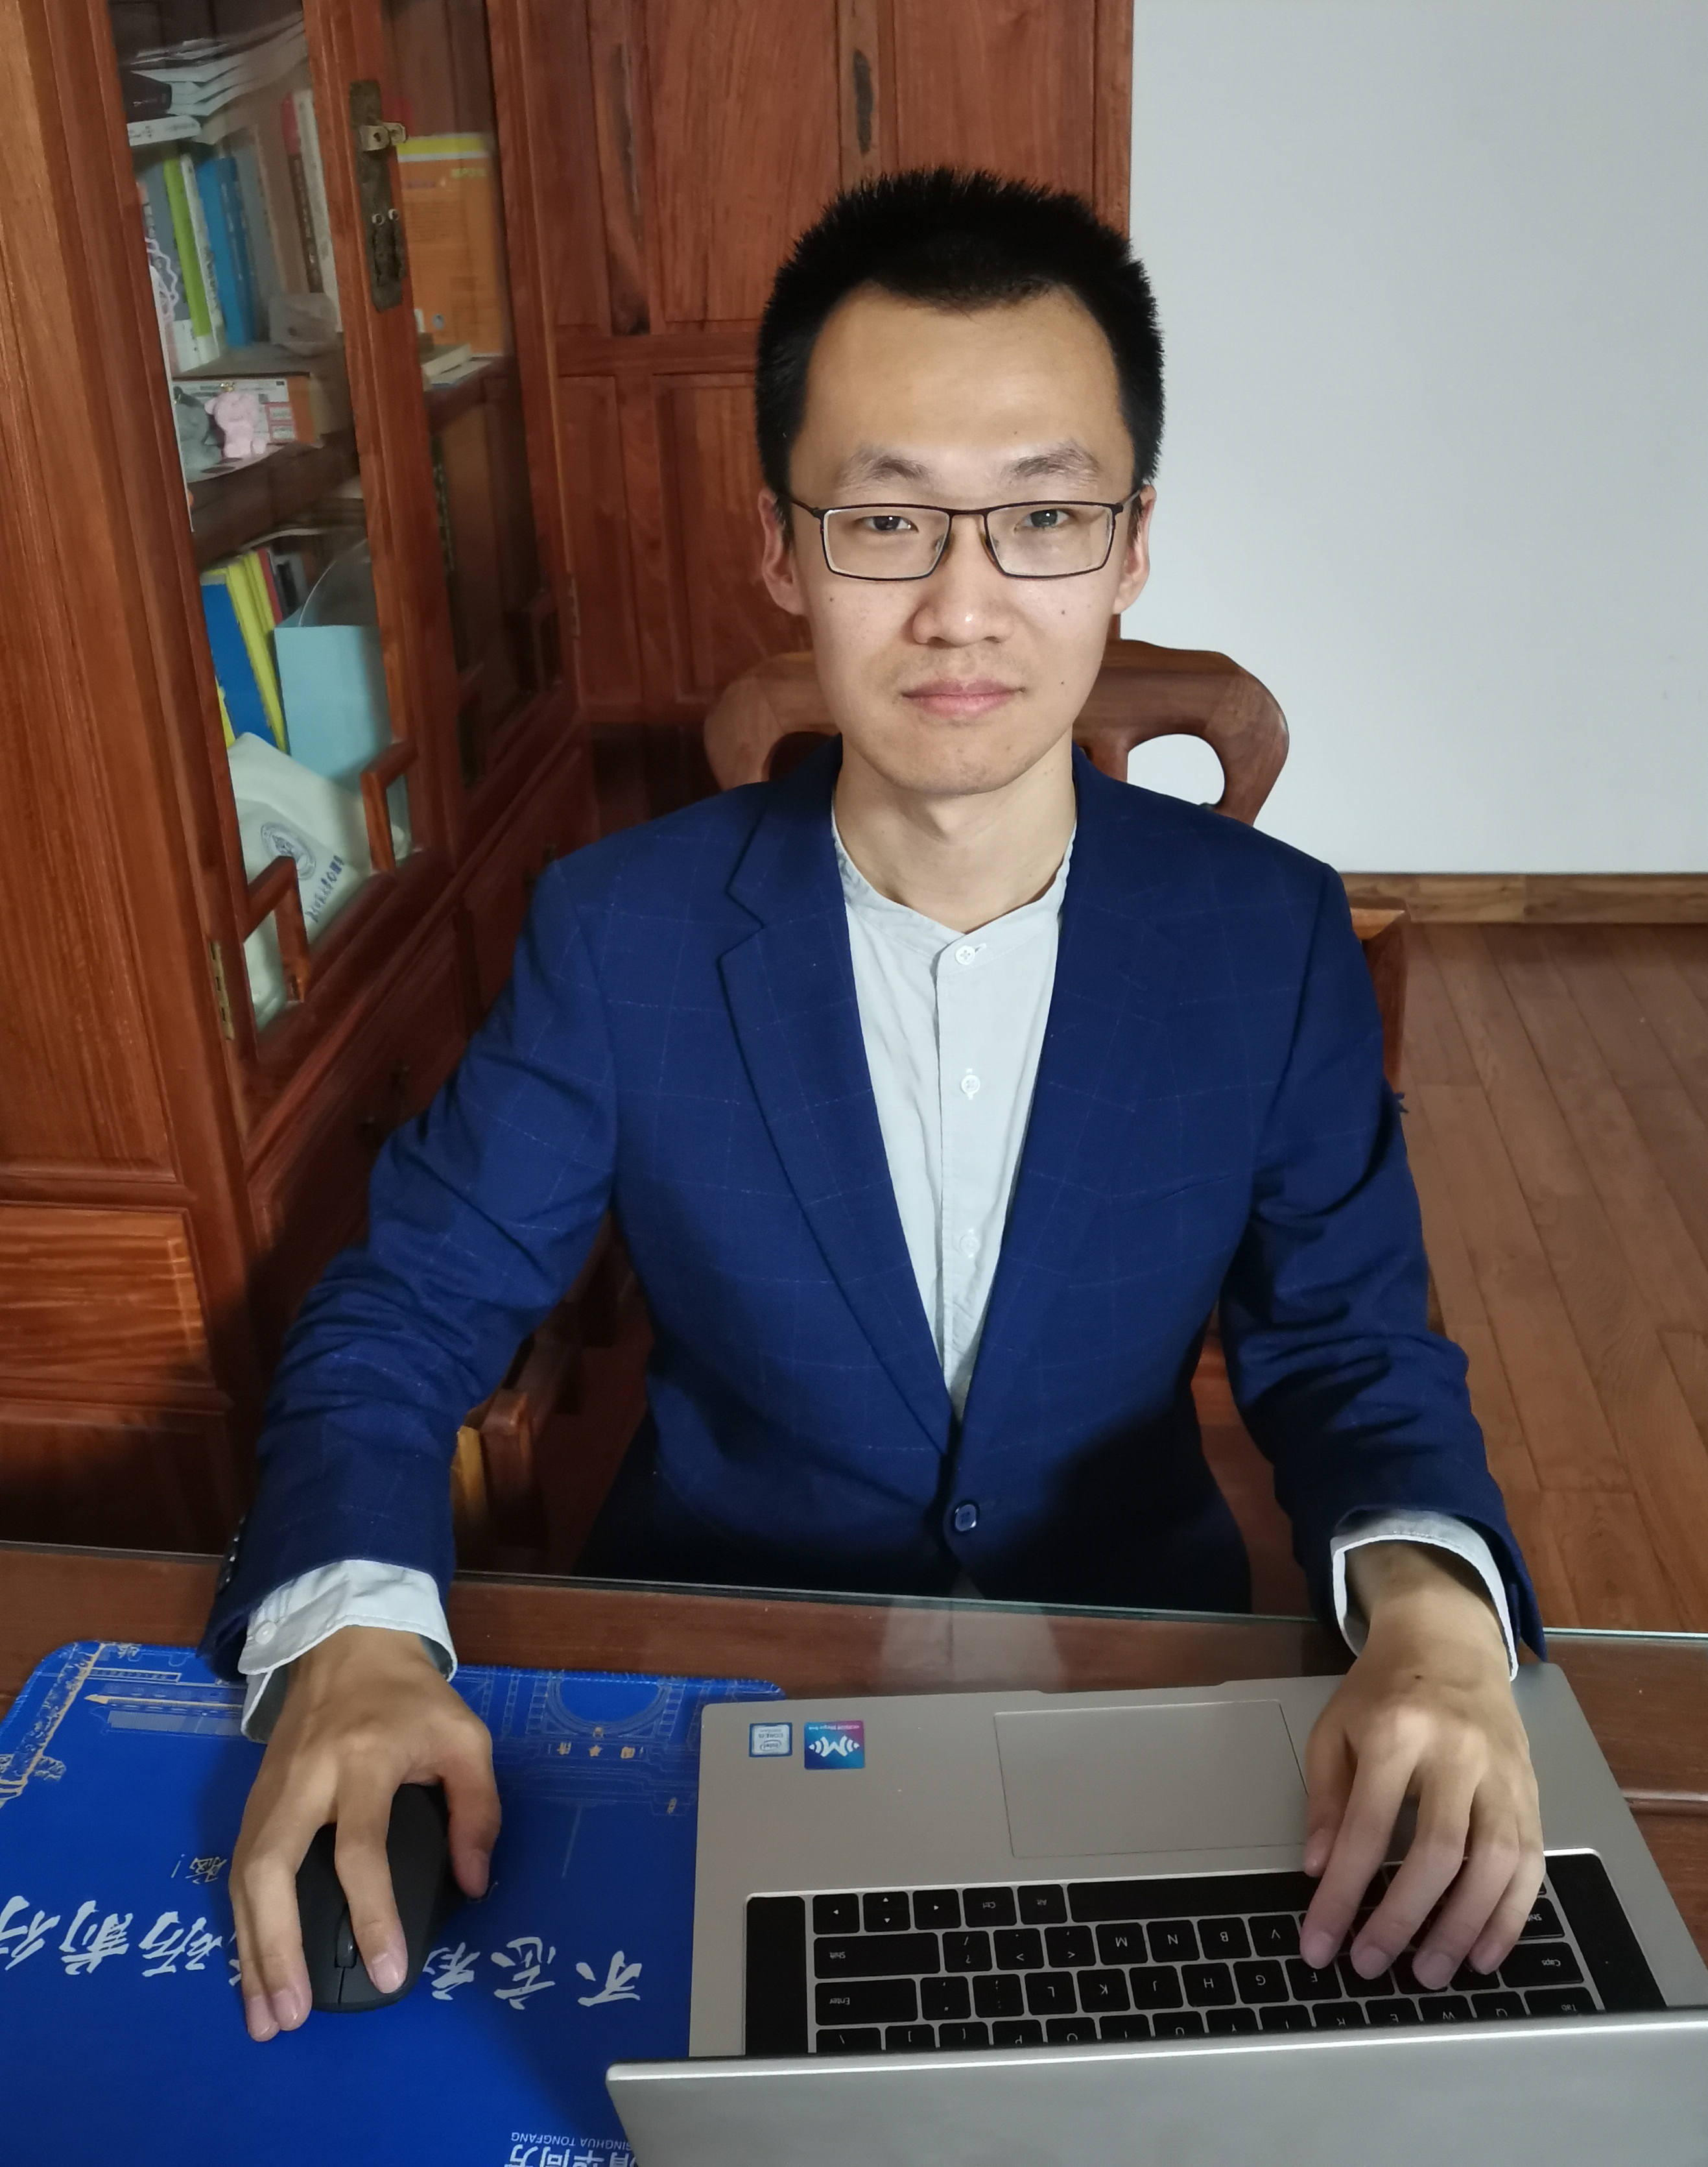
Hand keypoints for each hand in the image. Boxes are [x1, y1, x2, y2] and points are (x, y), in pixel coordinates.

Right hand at [231, 1624, 500, 2042]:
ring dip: (248, 1951)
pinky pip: (238, 1869)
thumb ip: (478, 1810)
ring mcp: (269, 1790)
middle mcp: (307, 1779)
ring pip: (243, 1876)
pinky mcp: (252, 1800)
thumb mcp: (465, 1738)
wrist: (348, 1642)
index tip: (387, 1972)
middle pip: (273, 1868)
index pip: (360, 1847)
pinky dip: (240, 1925)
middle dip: (277, 1948)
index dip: (373, 1913)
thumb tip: (473, 1884)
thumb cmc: (412, 1698)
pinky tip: (249, 1970)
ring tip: (264, 2017)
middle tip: (292, 2016)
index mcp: (364, 1758)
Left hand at [1299, 1542, 1540, 1992]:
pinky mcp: (1532, 1794)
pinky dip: (1509, 1918)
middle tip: (1371, 1966)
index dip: (1342, 1894)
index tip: (1319, 1942)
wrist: (1450, 1641)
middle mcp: (1458, 1754)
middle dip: (1402, 1920)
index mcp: (1397, 1732)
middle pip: (1437, 1854)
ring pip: (1495, 1866)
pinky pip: (1531, 1866)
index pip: (1367, 1829)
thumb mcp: (1336, 1727)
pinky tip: (1483, 1954)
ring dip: (1462, 1931)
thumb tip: (1316, 1870)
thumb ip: (1325, 1798)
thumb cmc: (1384, 1689)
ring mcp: (1503, 1775)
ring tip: (1428, 1973)